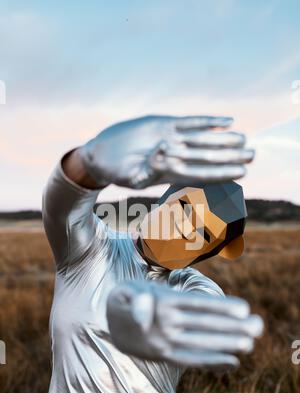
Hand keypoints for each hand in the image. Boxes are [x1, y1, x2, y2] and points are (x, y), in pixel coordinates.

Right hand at [80, 115, 254, 188]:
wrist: (101, 155)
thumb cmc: (114, 171)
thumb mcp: (129, 175)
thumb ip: (147, 170)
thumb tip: (163, 155)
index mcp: (169, 171)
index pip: (201, 172)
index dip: (222, 172)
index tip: (241, 172)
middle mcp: (174, 154)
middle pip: (208, 154)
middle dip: (230, 155)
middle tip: (253, 154)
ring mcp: (171, 137)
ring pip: (203, 138)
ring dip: (225, 138)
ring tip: (245, 138)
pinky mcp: (164, 123)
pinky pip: (190, 121)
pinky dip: (208, 121)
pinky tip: (227, 120)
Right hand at [106, 280, 263, 368]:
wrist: (109, 324)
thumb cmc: (125, 299)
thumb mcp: (126, 291)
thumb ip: (137, 299)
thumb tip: (146, 313)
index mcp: (161, 305)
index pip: (195, 305)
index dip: (219, 306)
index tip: (243, 308)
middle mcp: (165, 326)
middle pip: (203, 325)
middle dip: (231, 326)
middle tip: (258, 326)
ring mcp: (166, 344)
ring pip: (200, 344)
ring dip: (226, 344)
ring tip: (250, 343)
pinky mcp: (165, 356)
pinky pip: (190, 360)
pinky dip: (210, 363)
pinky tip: (231, 364)